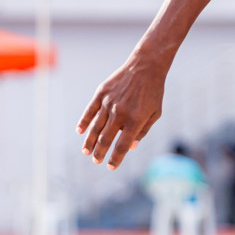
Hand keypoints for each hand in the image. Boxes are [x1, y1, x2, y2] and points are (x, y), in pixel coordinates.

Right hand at [77, 52, 167, 168]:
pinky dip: (84, 123)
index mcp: (135, 120)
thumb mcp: (155, 113)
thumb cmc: (153, 92)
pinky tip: (80, 132)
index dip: (115, 159)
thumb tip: (130, 148)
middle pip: (105, 139)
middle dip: (100, 153)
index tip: (110, 167)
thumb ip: (143, 131)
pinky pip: (89, 111)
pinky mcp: (101, 94)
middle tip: (96, 161)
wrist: (145, 66)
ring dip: (90, 142)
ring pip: (95, 128)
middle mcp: (120, 113)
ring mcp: (109, 103)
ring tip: (86, 152)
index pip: (122, 146)